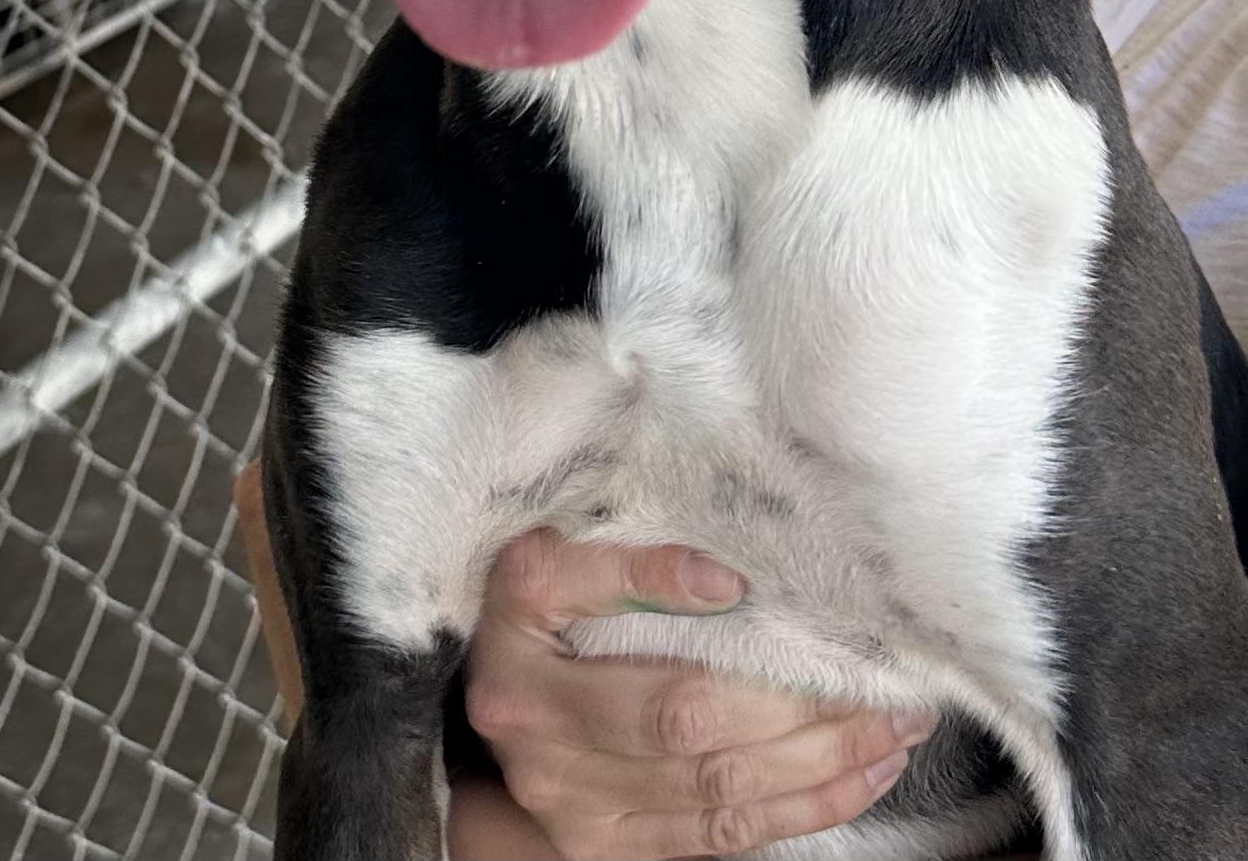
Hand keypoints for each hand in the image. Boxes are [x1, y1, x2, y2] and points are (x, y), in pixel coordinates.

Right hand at [451, 530, 934, 860]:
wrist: (497, 715)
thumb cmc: (542, 618)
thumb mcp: (550, 561)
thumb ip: (619, 558)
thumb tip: (722, 578)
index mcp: (518, 627)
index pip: (586, 591)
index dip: (657, 583)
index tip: (737, 580)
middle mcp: (537, 726)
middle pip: (680, 718)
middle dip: (796, 704)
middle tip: (884, 681)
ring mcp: (572, 800)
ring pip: (715, 787)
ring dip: (820, 762)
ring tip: (892, 729)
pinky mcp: (608, 848)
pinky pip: (719, 837)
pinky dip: (801, 807)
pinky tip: (860, 777)